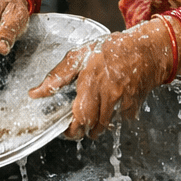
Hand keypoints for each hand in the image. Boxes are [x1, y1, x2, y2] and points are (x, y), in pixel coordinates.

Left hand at [28, 20, 174, 139]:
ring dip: (97, 125)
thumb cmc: (111, 49)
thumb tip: (35, 93)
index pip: (79, 116)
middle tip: (78, 124)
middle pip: (92, 125)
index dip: (71, 130)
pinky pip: (120, 119)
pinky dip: (114, 116)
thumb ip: (57, 76)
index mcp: (91, 80)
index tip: (66, 130)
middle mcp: (108, 92)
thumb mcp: (80, 55)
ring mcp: (123, 100)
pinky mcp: (134, 105)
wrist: (145, 49)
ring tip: (93, 114)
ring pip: (105, 125)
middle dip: (83, 129)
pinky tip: (112, 103)